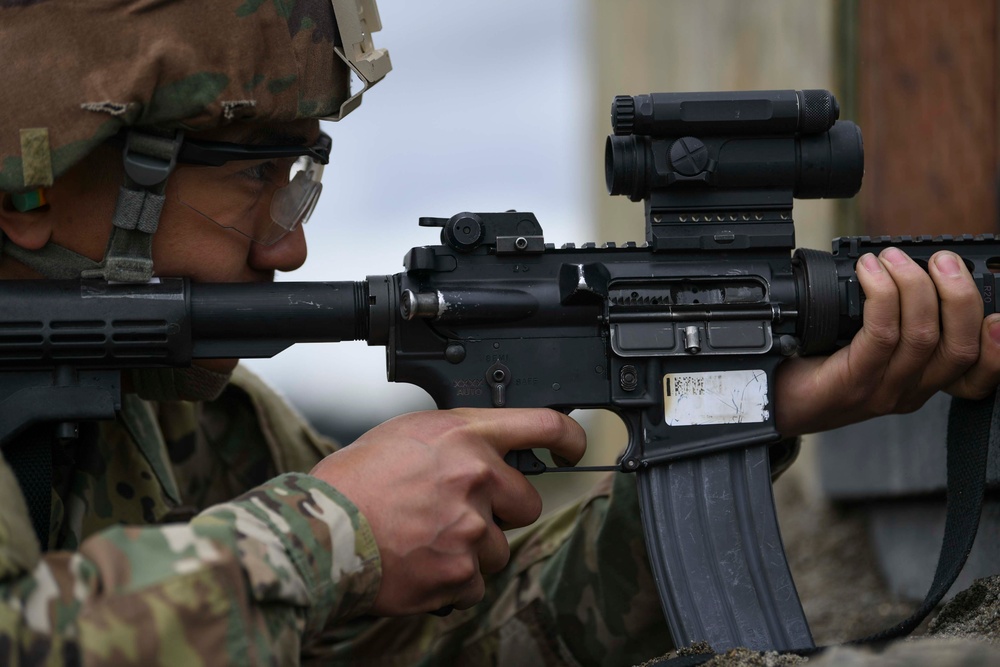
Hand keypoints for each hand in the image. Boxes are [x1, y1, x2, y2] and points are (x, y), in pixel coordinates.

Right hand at [309, 408, 585, 615]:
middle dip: (501, 513)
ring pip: (501, 549)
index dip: (568, 437)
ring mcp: (471, 526)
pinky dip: (452, 582)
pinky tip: (420, 565)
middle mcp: (475, 476)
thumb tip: (483, 456)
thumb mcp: (406, 436)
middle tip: (460, 515)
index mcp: (462, 436)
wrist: (321, 531)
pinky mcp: (461, 572)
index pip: (540, 426)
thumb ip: (455, 442)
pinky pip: (476, 584)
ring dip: (473, 551)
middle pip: (528, 502)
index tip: (574, 448)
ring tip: (427, 542)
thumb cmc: (352, 482)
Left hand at [775, 248, 999, 435]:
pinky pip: (882, 335)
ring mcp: (883, 391)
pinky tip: (870, 273)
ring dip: (915, 286)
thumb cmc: (816, 366)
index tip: (998, 314)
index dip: (998, 346)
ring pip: (923, 337)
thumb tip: (910, 266)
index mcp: (922, 382)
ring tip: (894, 258)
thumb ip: (896, 318)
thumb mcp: (866, 344)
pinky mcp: (854, 383)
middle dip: (960, 296)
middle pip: (960, 348)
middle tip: (943, 260)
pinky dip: (881, 295)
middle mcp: (910, 391)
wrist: (770, 401)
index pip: (978, 375)